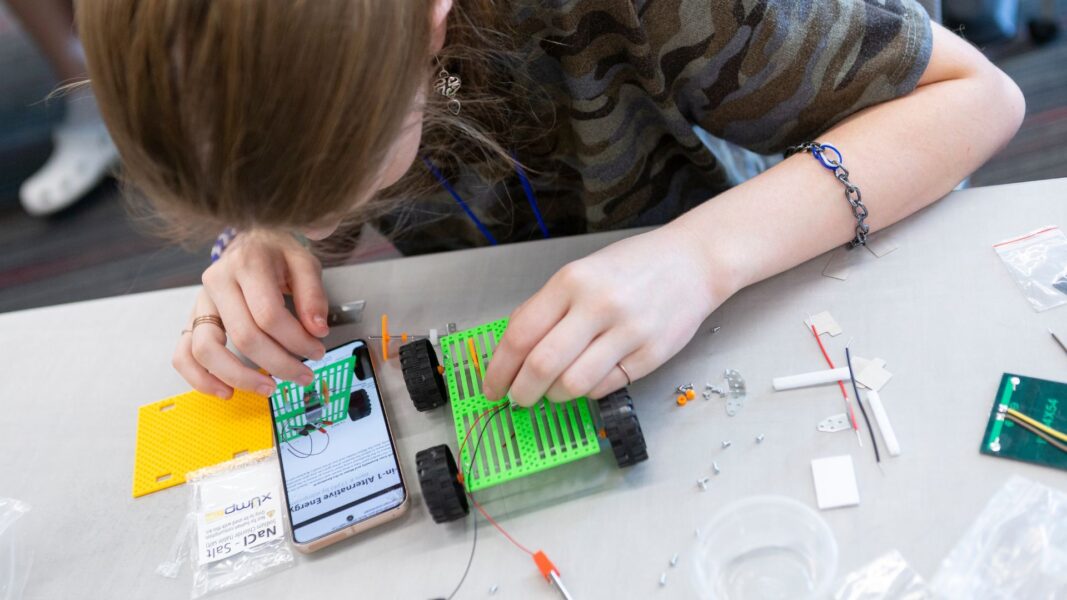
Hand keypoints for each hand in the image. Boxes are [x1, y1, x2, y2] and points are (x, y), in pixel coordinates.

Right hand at [172, 230, 328, 397]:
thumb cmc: (277, 254)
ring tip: (268, 388)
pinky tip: (226, 391)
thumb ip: (313, 295)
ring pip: (206, 349)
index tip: (317, 351)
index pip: (269, 314)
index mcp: (246, 265)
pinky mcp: (192, 319)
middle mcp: (217, 283)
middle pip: (243, 336)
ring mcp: (200, 302)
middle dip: (278, 363)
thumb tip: (317, 330)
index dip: (296, 340)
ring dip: (239, 377)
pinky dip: (200, 378)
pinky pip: (183, 354)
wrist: (250, 240)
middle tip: (303, 376)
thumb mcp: (304, 263)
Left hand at [482, 224, 734, 405]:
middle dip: (521, 392)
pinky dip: (588, 390)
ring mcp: (627, 332)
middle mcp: (598, 305)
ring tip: (554, 391)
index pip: (520, 335)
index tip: (491, 387)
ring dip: (554, 396)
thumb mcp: (581, 272)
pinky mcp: (651, 355)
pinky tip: (589, 378)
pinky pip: (605, 387)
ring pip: (573, 384)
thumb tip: (512, 348)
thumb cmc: (634, 267)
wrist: (693, 262)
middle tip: (517, 399)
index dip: (498, 369)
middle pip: (542, 366)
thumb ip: (547, 307)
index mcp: (572, 281)